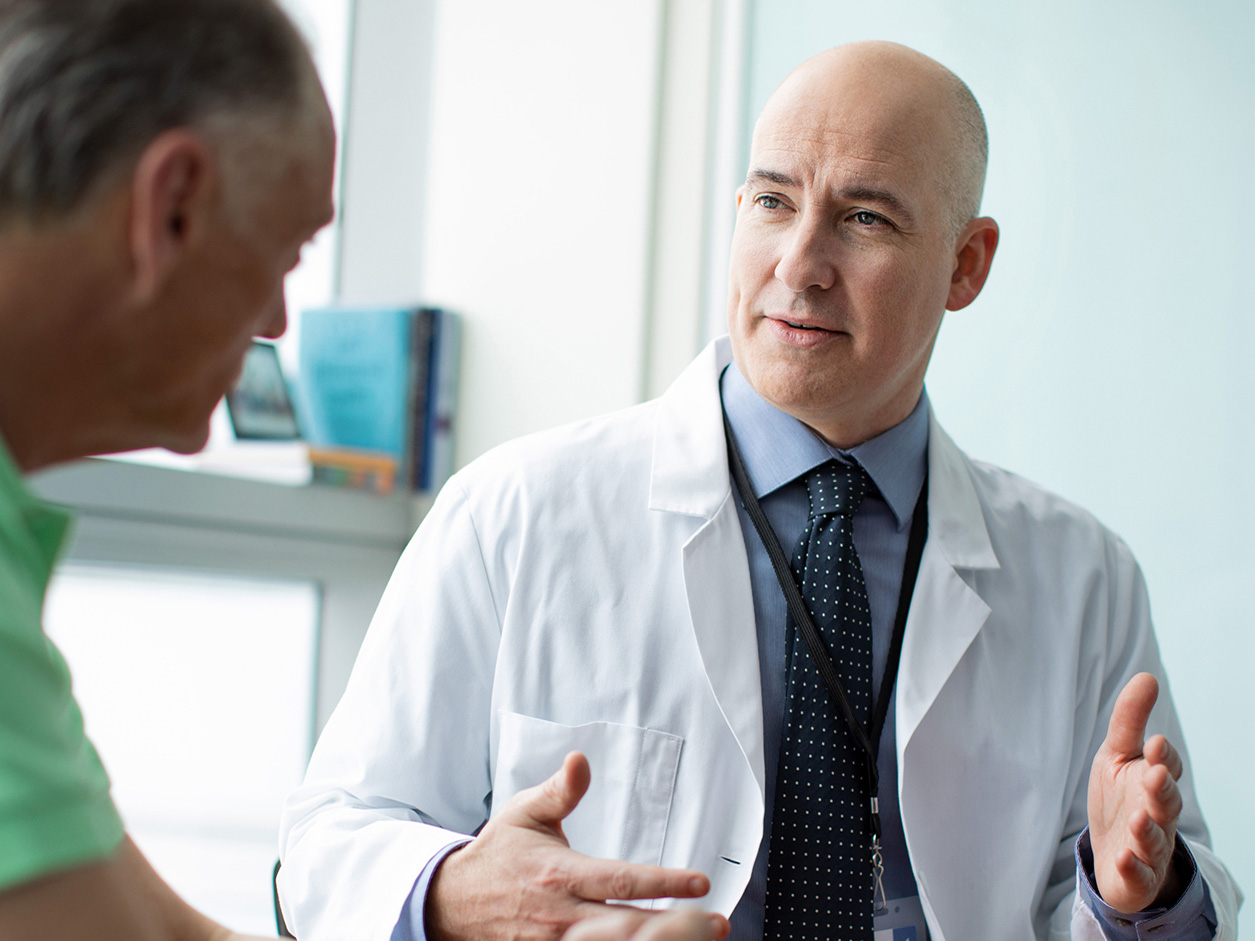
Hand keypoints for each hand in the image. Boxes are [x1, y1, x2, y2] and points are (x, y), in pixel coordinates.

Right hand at [426, 752, 713, 940]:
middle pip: (628, 926)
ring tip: (702, 940)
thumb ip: (560, 790)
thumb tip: (581, 759)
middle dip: (676, 926)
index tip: (700, 882)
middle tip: (718, 922)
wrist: (450, 902)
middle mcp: (563, 916)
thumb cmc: (499, 854)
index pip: (621, 880)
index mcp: (561, 873)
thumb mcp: (525, 813)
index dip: (663, 882)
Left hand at [1087, 673, 1184, 912]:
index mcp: (1154, 781)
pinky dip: (1133, 867)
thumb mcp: (1118, 756)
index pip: (1164, 766)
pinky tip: (1123, 858)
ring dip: (1148, 829)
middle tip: (1153, 774)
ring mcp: (1150, 847)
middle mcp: (1158, 814)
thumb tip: (1147, 676)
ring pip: (1155, 839)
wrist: (1115, 853)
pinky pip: (1139, 875)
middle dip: (1161, 789)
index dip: (1160, 756)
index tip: (1152, 742)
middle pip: (1166, 802)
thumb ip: (1129, 721)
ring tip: (1138, 818)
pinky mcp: (1137, 876)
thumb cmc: (1119, 798)